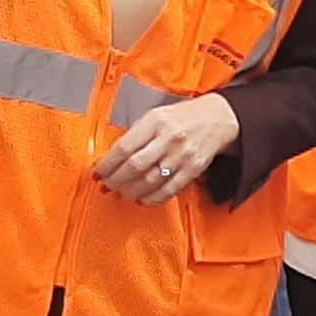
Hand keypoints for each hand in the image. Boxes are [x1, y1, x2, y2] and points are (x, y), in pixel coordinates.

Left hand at [95, 94, 240, 205]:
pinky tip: (142, 199)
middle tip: (106, 186)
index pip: (124, 147)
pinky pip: (169, 189)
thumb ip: (136, 134)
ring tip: (122, 193)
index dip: (107, 163)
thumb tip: (113, 158)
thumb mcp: (155, 115)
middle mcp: (168, 138)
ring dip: (131, 191)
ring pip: (150, 181)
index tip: (98, 172)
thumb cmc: (181, 116)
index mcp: (155, 121)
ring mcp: (182, 155)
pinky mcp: (193, 169)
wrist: (216, 118)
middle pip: (135, 166)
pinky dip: (152, 198)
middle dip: (116, 180)